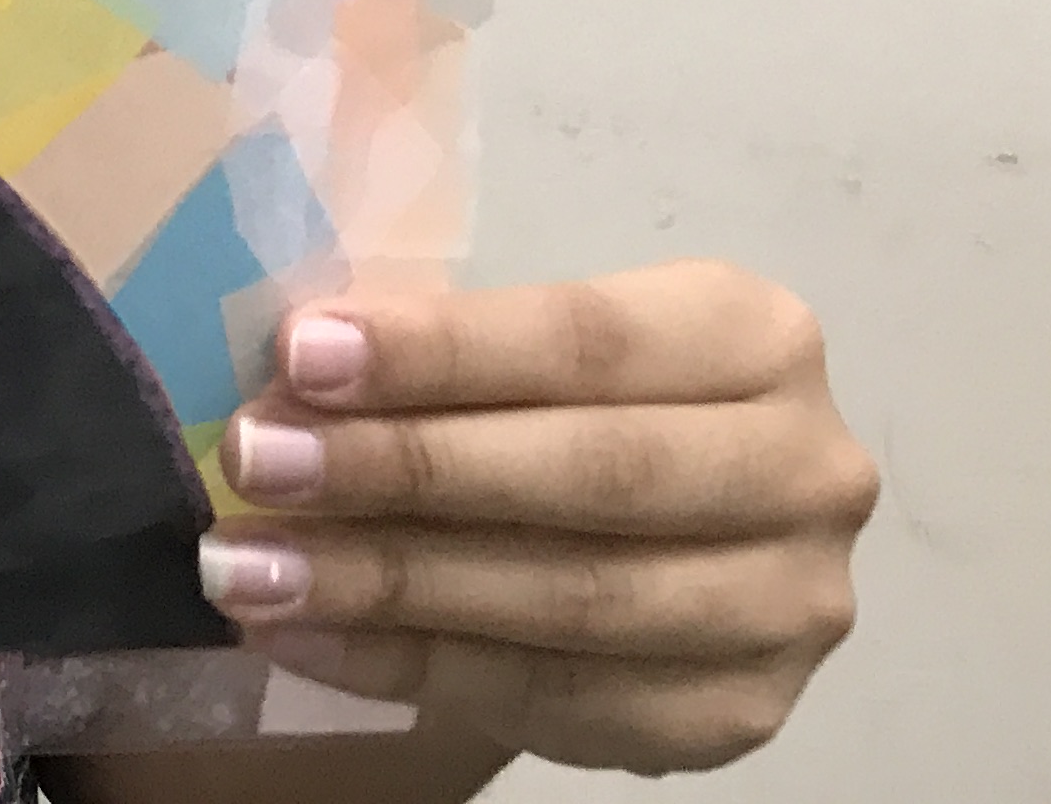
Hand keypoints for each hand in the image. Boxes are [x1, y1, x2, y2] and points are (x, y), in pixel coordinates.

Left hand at [193, 262, 877, 775]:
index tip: (300, 355)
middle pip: (590, 473)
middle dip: (404, 467)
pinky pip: (553, 697)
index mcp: (755, 335)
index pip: (586, 338)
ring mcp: (786, 605)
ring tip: (247, 567)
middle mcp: (803, 469)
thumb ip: (444, 357)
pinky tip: (301, 638)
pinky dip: (408, 665)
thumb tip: (287, 372)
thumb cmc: (564, 403)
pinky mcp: (735, 714)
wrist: (655, 539)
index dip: (441, 351)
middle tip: (258, 461)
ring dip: (387, 583)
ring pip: (572, 599)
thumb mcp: (528, 349)